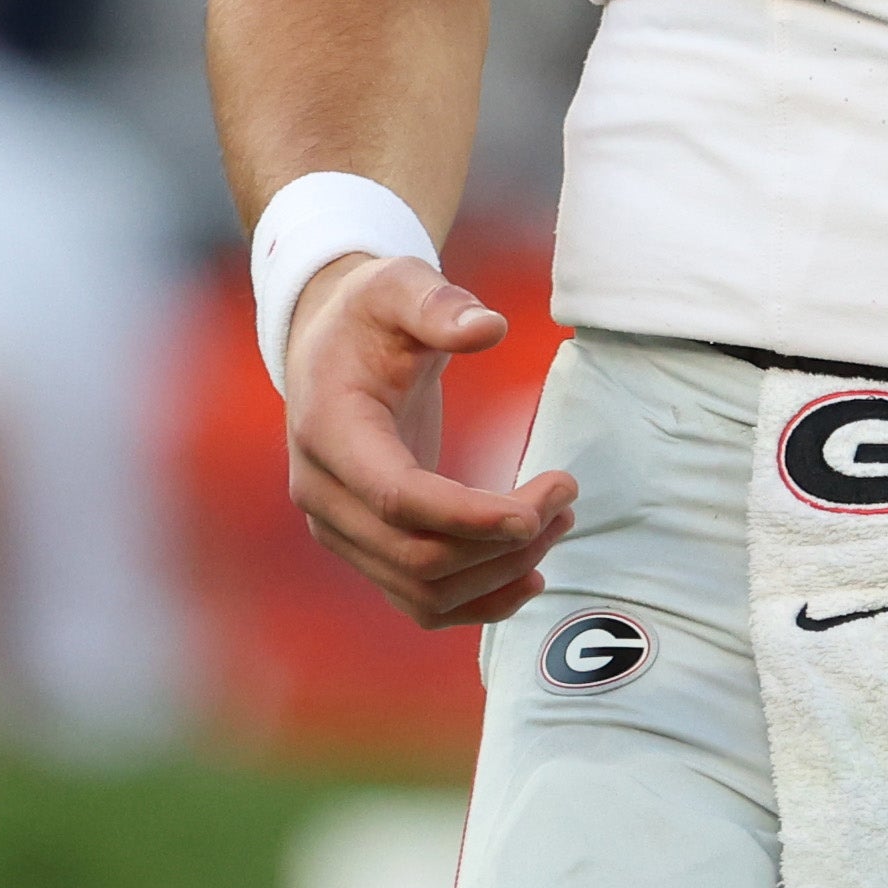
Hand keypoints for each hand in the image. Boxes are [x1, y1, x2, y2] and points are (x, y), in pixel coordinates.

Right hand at [285, 251, 576, 630]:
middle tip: (565, 493)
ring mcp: (338, 528)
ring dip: (501, 571)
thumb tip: (490, 328)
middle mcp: (322, 493)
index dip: (470, 517)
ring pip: (423, 588)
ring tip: (558, 520)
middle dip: (502, 540)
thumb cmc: (368, 313)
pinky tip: (530, 577)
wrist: (328, 345)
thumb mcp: (397, 285)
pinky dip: (477, 602)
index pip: (398, 499)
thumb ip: (439, 304)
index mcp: (328, 431)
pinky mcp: (363, 546)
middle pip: (418, 555)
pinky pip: (419, 600)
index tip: (539, 507)